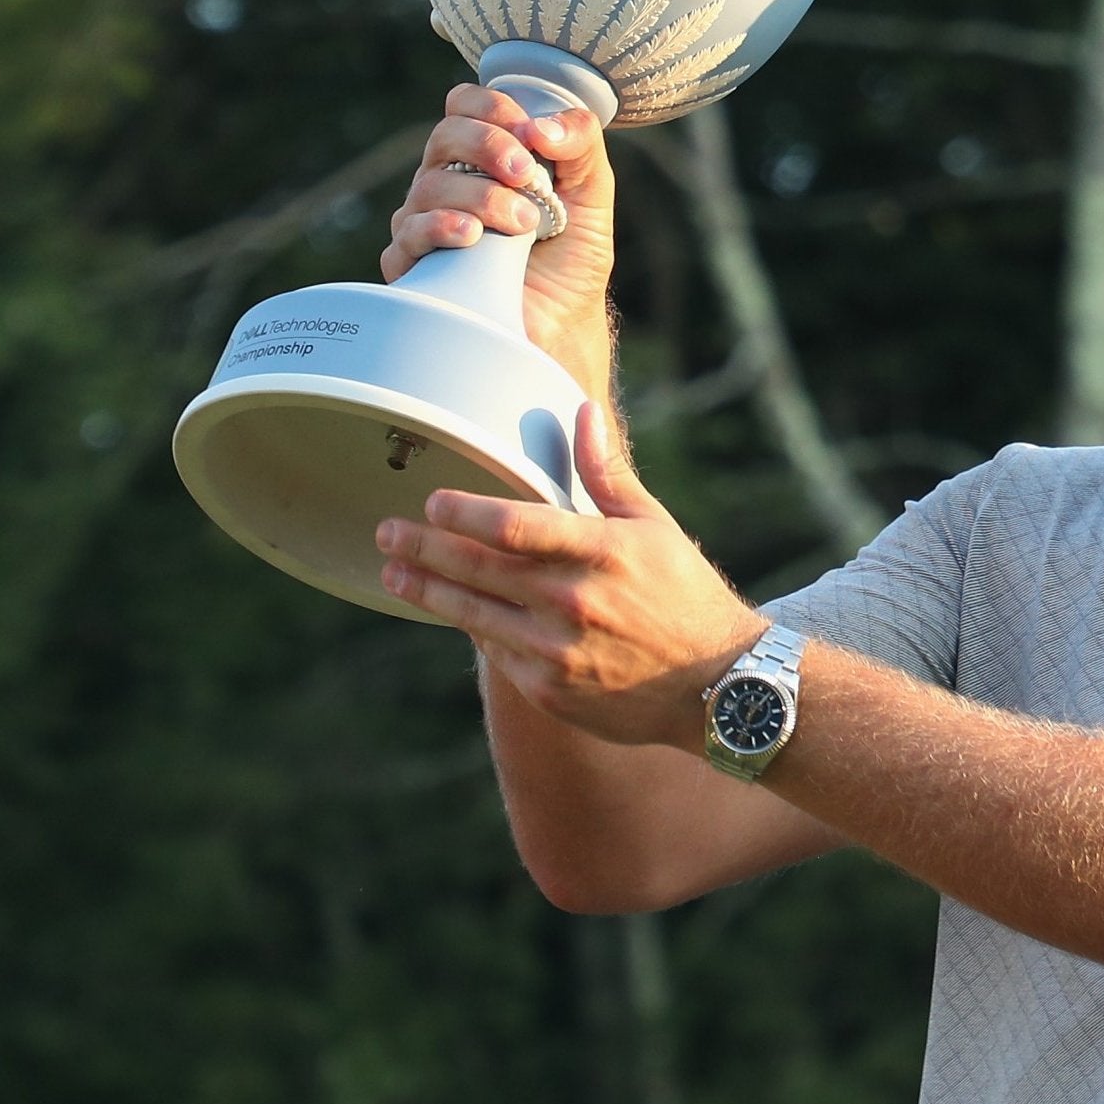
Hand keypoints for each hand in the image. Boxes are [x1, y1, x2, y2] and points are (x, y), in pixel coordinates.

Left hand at [375, 403, 762, 752]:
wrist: (717, 684)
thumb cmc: (684, 594)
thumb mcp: (655, 526)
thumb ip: (606, 473)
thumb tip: (579, 413)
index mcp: (602, 553)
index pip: (517, 527)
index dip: (466, 512)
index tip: (432, 500)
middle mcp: (574, 603)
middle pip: (480, 570)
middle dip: (425, 547)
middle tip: (386, 530)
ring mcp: (558, 652)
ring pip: (474, 614)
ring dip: (428, 590)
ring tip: (393, 571)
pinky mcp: (550, 690)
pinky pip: (495, 652)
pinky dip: (469, 626)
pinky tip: (448, 608)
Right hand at [382, 83, 617, 368]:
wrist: (564, 322)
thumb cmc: (572, 256)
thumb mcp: (592, 193)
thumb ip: (580, 145)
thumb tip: (541, 126)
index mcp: (483, 156)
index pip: (465, 106)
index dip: (492, 109)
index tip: (530, 134)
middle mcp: (447, 181)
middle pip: (444, 136)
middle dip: (489, 148)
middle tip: (527, 177)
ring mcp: (425, 221)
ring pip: (430, 185)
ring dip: (483, 197)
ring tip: (524, 226)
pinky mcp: (414, 265)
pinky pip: (410, 234)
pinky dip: (441, 227)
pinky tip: (472, 236)